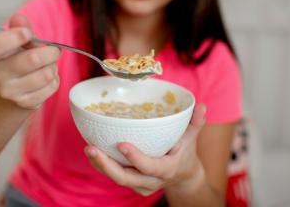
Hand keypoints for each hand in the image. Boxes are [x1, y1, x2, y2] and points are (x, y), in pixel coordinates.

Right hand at [0, 14, 60, 109]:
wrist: (7, 98)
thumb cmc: (15, 65)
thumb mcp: (14, 46)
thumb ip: (19, 30)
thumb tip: (19, 18)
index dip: (15, 36)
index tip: (28, 34)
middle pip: (33, 59)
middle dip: (51, 53)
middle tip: (54, 51)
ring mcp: (11, 91)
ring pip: (46, 74)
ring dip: (53, 67)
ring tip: (49, 66)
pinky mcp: (25, 103)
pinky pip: (51, 87)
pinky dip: (55, 80)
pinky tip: (47, 79)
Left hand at [84, 104, 205, 195]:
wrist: (183, 175)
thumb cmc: (185, 153)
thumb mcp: (192, 138)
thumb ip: (196, 122)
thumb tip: (201, 106)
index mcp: (166, 169)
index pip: (150, 167)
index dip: (136, 158)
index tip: (121, 145)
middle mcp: (151, 181)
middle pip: (126, 178)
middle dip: (106, 165)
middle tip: (91, 149)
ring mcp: (140, 184)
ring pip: (117, 178)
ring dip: (100, 165)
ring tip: (88, 148)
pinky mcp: (133, 183)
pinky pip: (115, 176)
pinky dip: (103, 166)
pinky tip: (93, 151)